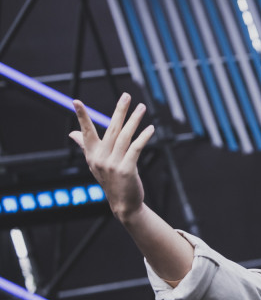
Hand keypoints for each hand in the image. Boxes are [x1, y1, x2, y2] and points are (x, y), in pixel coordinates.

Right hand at [69, 93, 154, 222]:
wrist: (123, 204)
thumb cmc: (110, 181)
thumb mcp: (95, 164)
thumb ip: (85, 146)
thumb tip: (72, 133)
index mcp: (92, 155)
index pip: (86, 132)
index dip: (81, 117)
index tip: (75, 101)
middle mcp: (100, 158)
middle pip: (112, 129)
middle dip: (119, 111)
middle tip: (127, 95)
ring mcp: (113, 164)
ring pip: (125, 136)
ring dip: (134, 120)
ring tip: (142, 107)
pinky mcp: (126, 170)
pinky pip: (136, 148)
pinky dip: (143, 137)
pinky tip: (150, 128)